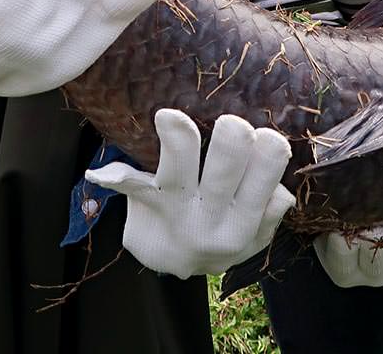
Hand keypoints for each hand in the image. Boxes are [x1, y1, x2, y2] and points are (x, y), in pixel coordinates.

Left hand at [85, 109, 294, 278]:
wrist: (169, 262)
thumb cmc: (216, 235)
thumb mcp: (252, 237)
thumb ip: (269, 214)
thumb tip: (282, 192)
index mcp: (242, 223)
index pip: (265, 177)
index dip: (267, 149)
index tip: (261, 133)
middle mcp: (209, 220)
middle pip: (225, 168)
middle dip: (231, 139)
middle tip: (231, 124)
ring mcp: (174, 213)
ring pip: (178, 170)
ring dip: (178, 141)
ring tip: (171, 119)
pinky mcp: (144, 204)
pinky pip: (130, 186)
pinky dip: (115, 178)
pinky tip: (99, 174)